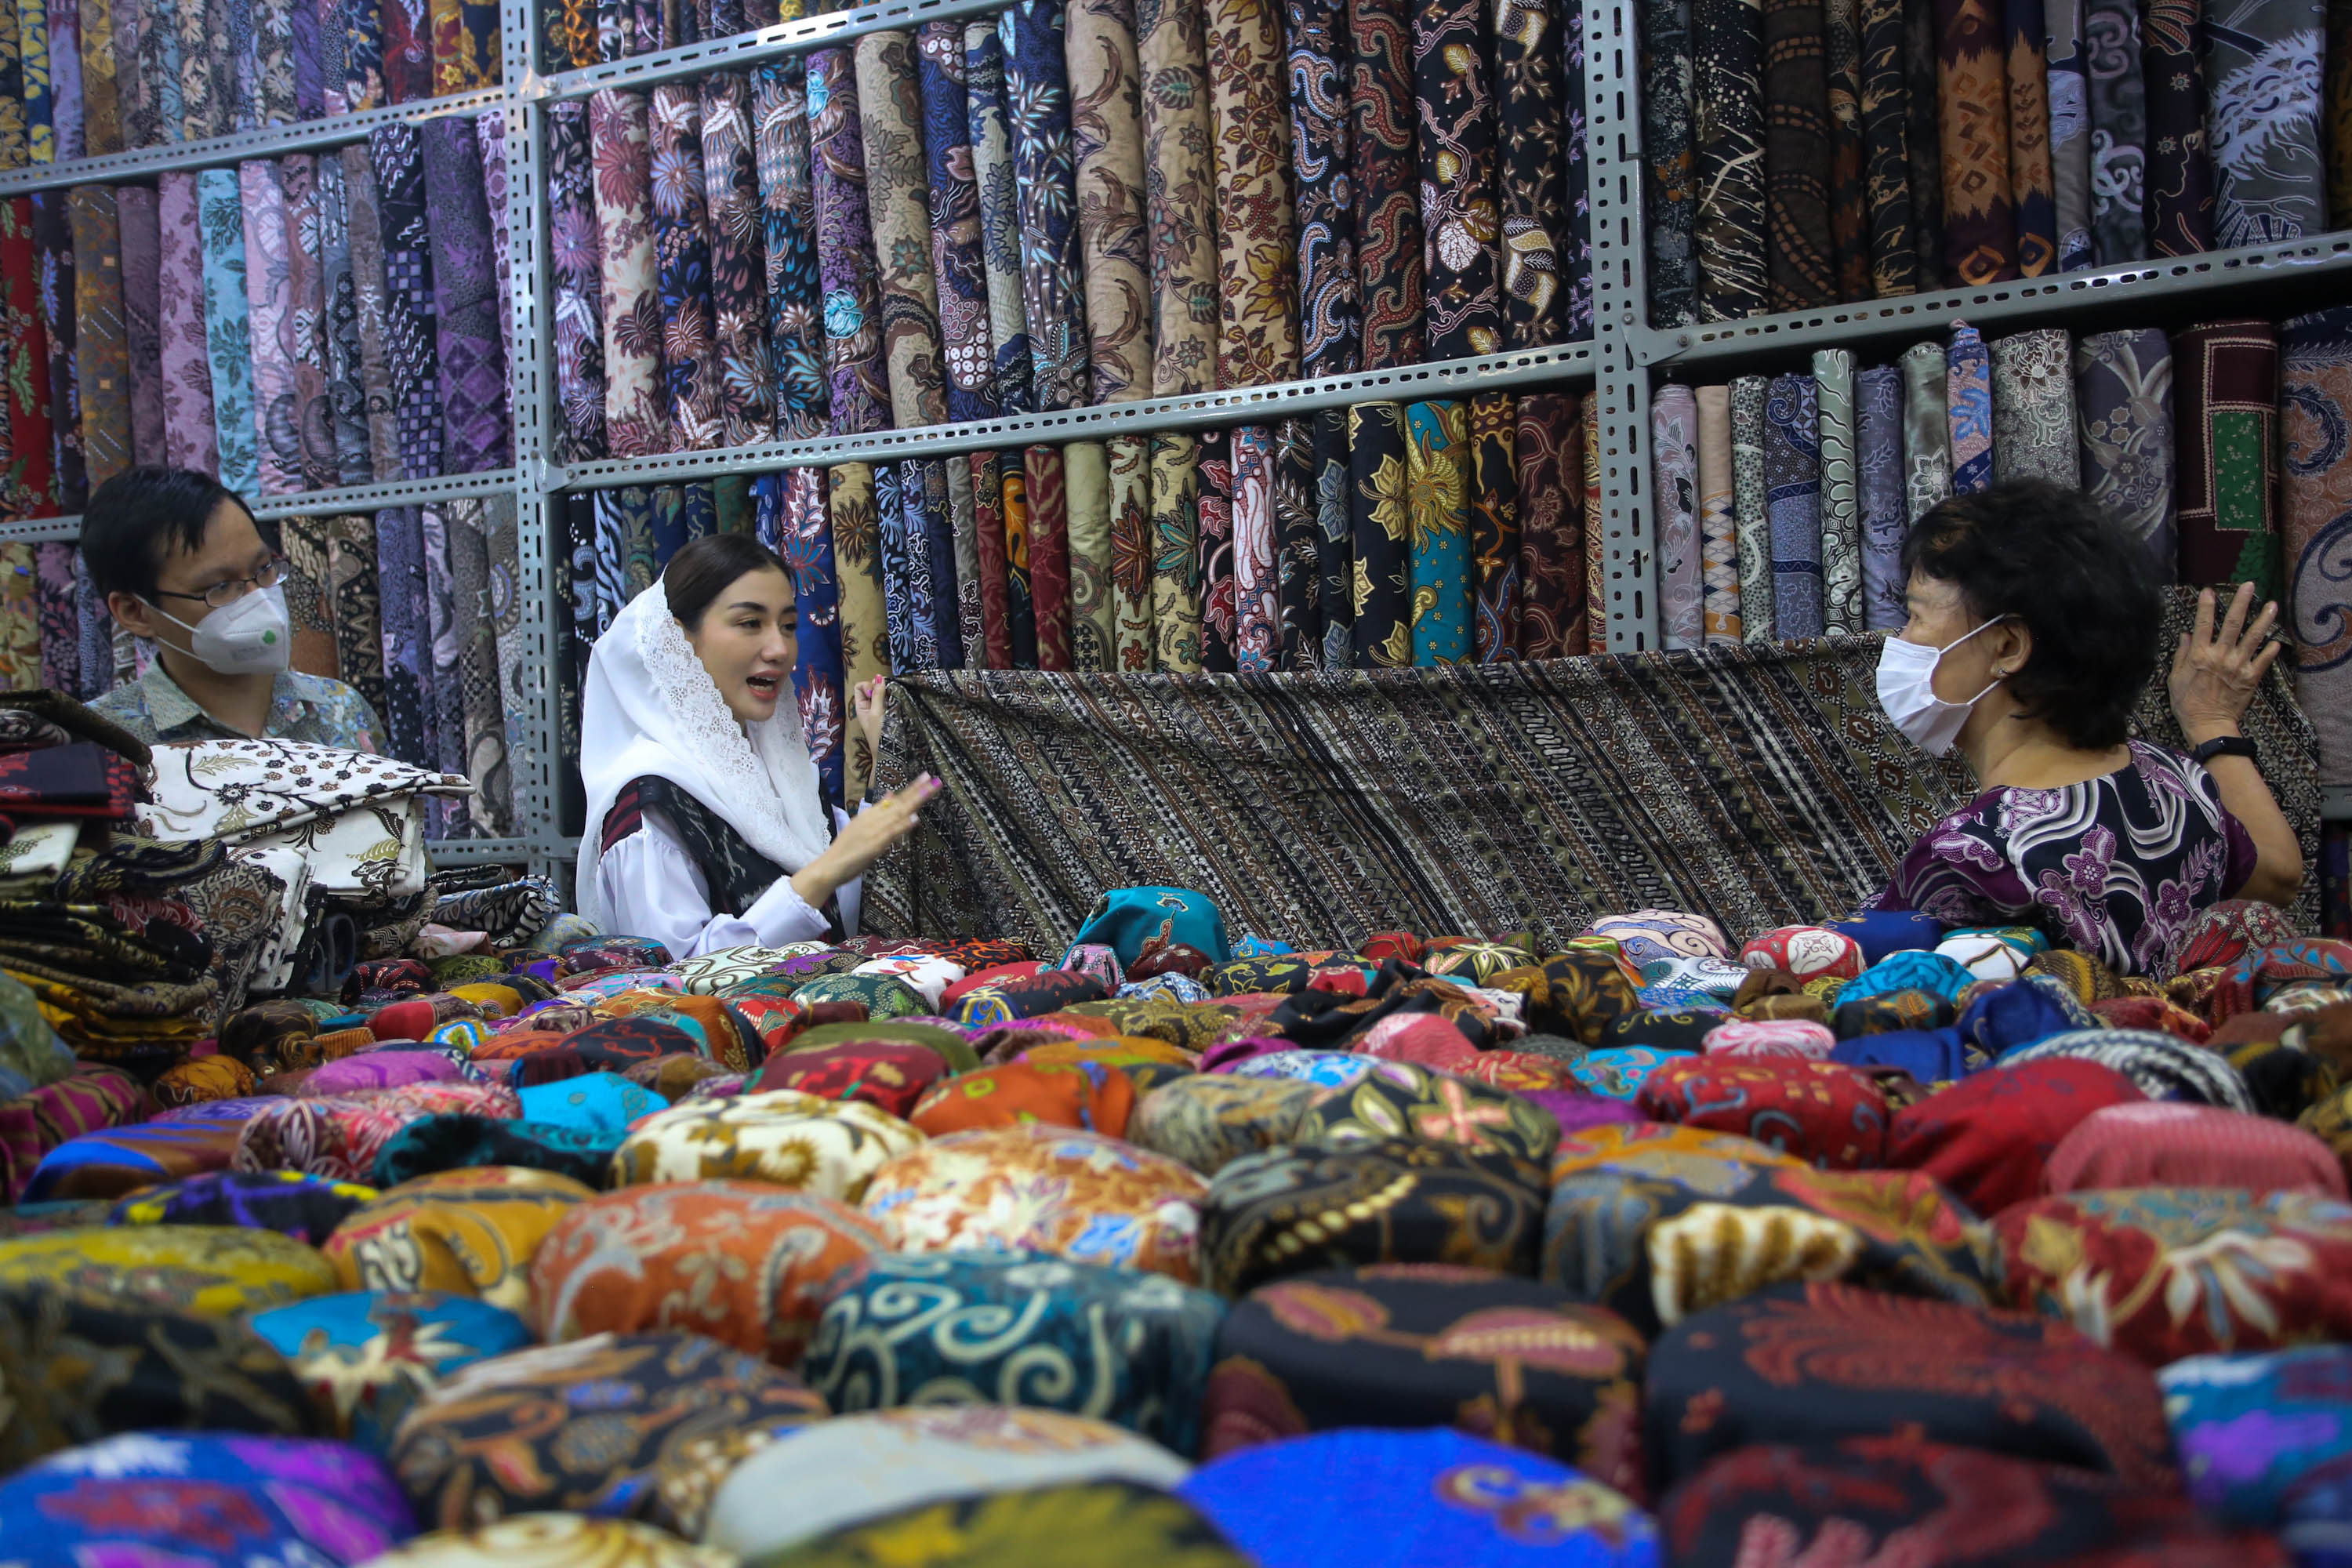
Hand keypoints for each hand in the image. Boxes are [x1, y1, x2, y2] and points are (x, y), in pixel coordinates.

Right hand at [791, 773, 940, 904]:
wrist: (829, 866)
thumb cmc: (845, 850)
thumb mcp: (860, 825)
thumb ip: (877, 811)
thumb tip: (890, 795)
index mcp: (869, 815)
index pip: (894, 800)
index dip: (911, 789)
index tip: (925, 778)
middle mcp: (873, 819)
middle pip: (899, 803)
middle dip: (917, 790)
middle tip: (932, 778)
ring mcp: (875, 830)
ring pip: (898, 813)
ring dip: (915, 801)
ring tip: (930, 789)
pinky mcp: (875, 844)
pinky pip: (892, 833)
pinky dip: (903, 825)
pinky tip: (915, 818)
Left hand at [853, 676, 887, 760]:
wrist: (889, 753)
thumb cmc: (879, 735)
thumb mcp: (876, 713)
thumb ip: (878, 694)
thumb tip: (879, 676)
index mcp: (861, 706)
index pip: (860, 686)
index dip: (868, 685)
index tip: (875, 693)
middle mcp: (869, 705)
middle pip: (872, 687)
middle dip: (880, 687)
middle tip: (887, 695)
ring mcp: (880, 709)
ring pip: (883, 692)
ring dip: (888, 693)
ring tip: (893, 699)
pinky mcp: (890, 712)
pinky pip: (891, 699)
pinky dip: (894, 698)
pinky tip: (898, 702)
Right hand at [2170, 583, 2282, 743]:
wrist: (2208, 724)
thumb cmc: (2187, 702)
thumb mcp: (2175, 678)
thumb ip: (2182, 654)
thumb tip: (2187, 635)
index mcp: (2199, 655)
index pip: (2203, 624)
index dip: (2206, 606)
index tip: (2209, 590)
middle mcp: (2220, 656)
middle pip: (2233, 624)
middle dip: (2242, 602)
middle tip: (2250, 585)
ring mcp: (2238, 666)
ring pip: (2253, 637)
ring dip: (2263, 620)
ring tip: (2272, 605)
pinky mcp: (2251, 677)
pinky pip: (2263, 660)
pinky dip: (2270, 650)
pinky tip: (2276, 641)